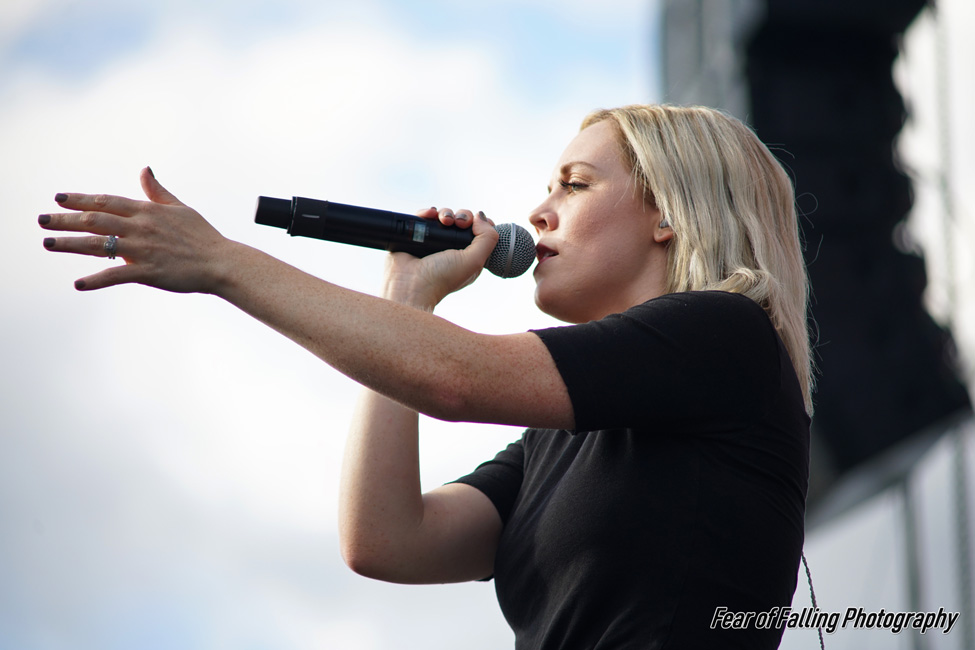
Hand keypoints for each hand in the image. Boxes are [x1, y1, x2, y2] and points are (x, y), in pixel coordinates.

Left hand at [39, 167, 231, 292]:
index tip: (59, 198)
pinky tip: (79, 284)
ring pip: (99, 244)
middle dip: (65, 220)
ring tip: (48, 243)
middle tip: (41, 220)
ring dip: (70, 244)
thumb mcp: (180, 207)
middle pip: (95, 220)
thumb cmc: (202, 236)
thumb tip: (144, 170)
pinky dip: (96, 280)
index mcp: (147, 211)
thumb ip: (157, 191)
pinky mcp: (149, 272)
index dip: (80, 199)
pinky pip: (117, 276)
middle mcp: (141, 228)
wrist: (221, 262)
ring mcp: (143, 250)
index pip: (106, 201)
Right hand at [381, 207, 498, 309]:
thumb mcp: (474, 261)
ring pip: (444, 216)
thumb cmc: (442, 278)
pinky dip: (428, 212)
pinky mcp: (417, 235)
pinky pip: (424, 217)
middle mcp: (452, 248)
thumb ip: (487, 239)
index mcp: (468, 256)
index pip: (480, 232)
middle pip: (462, 220)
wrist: (410, 284)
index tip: (475, 223)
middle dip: (463, 216)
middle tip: (459, 222)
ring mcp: (434, 241)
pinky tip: (429, 215)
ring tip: (444, 220)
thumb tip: (480, 216)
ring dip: (446, 213)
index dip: (480, 223)